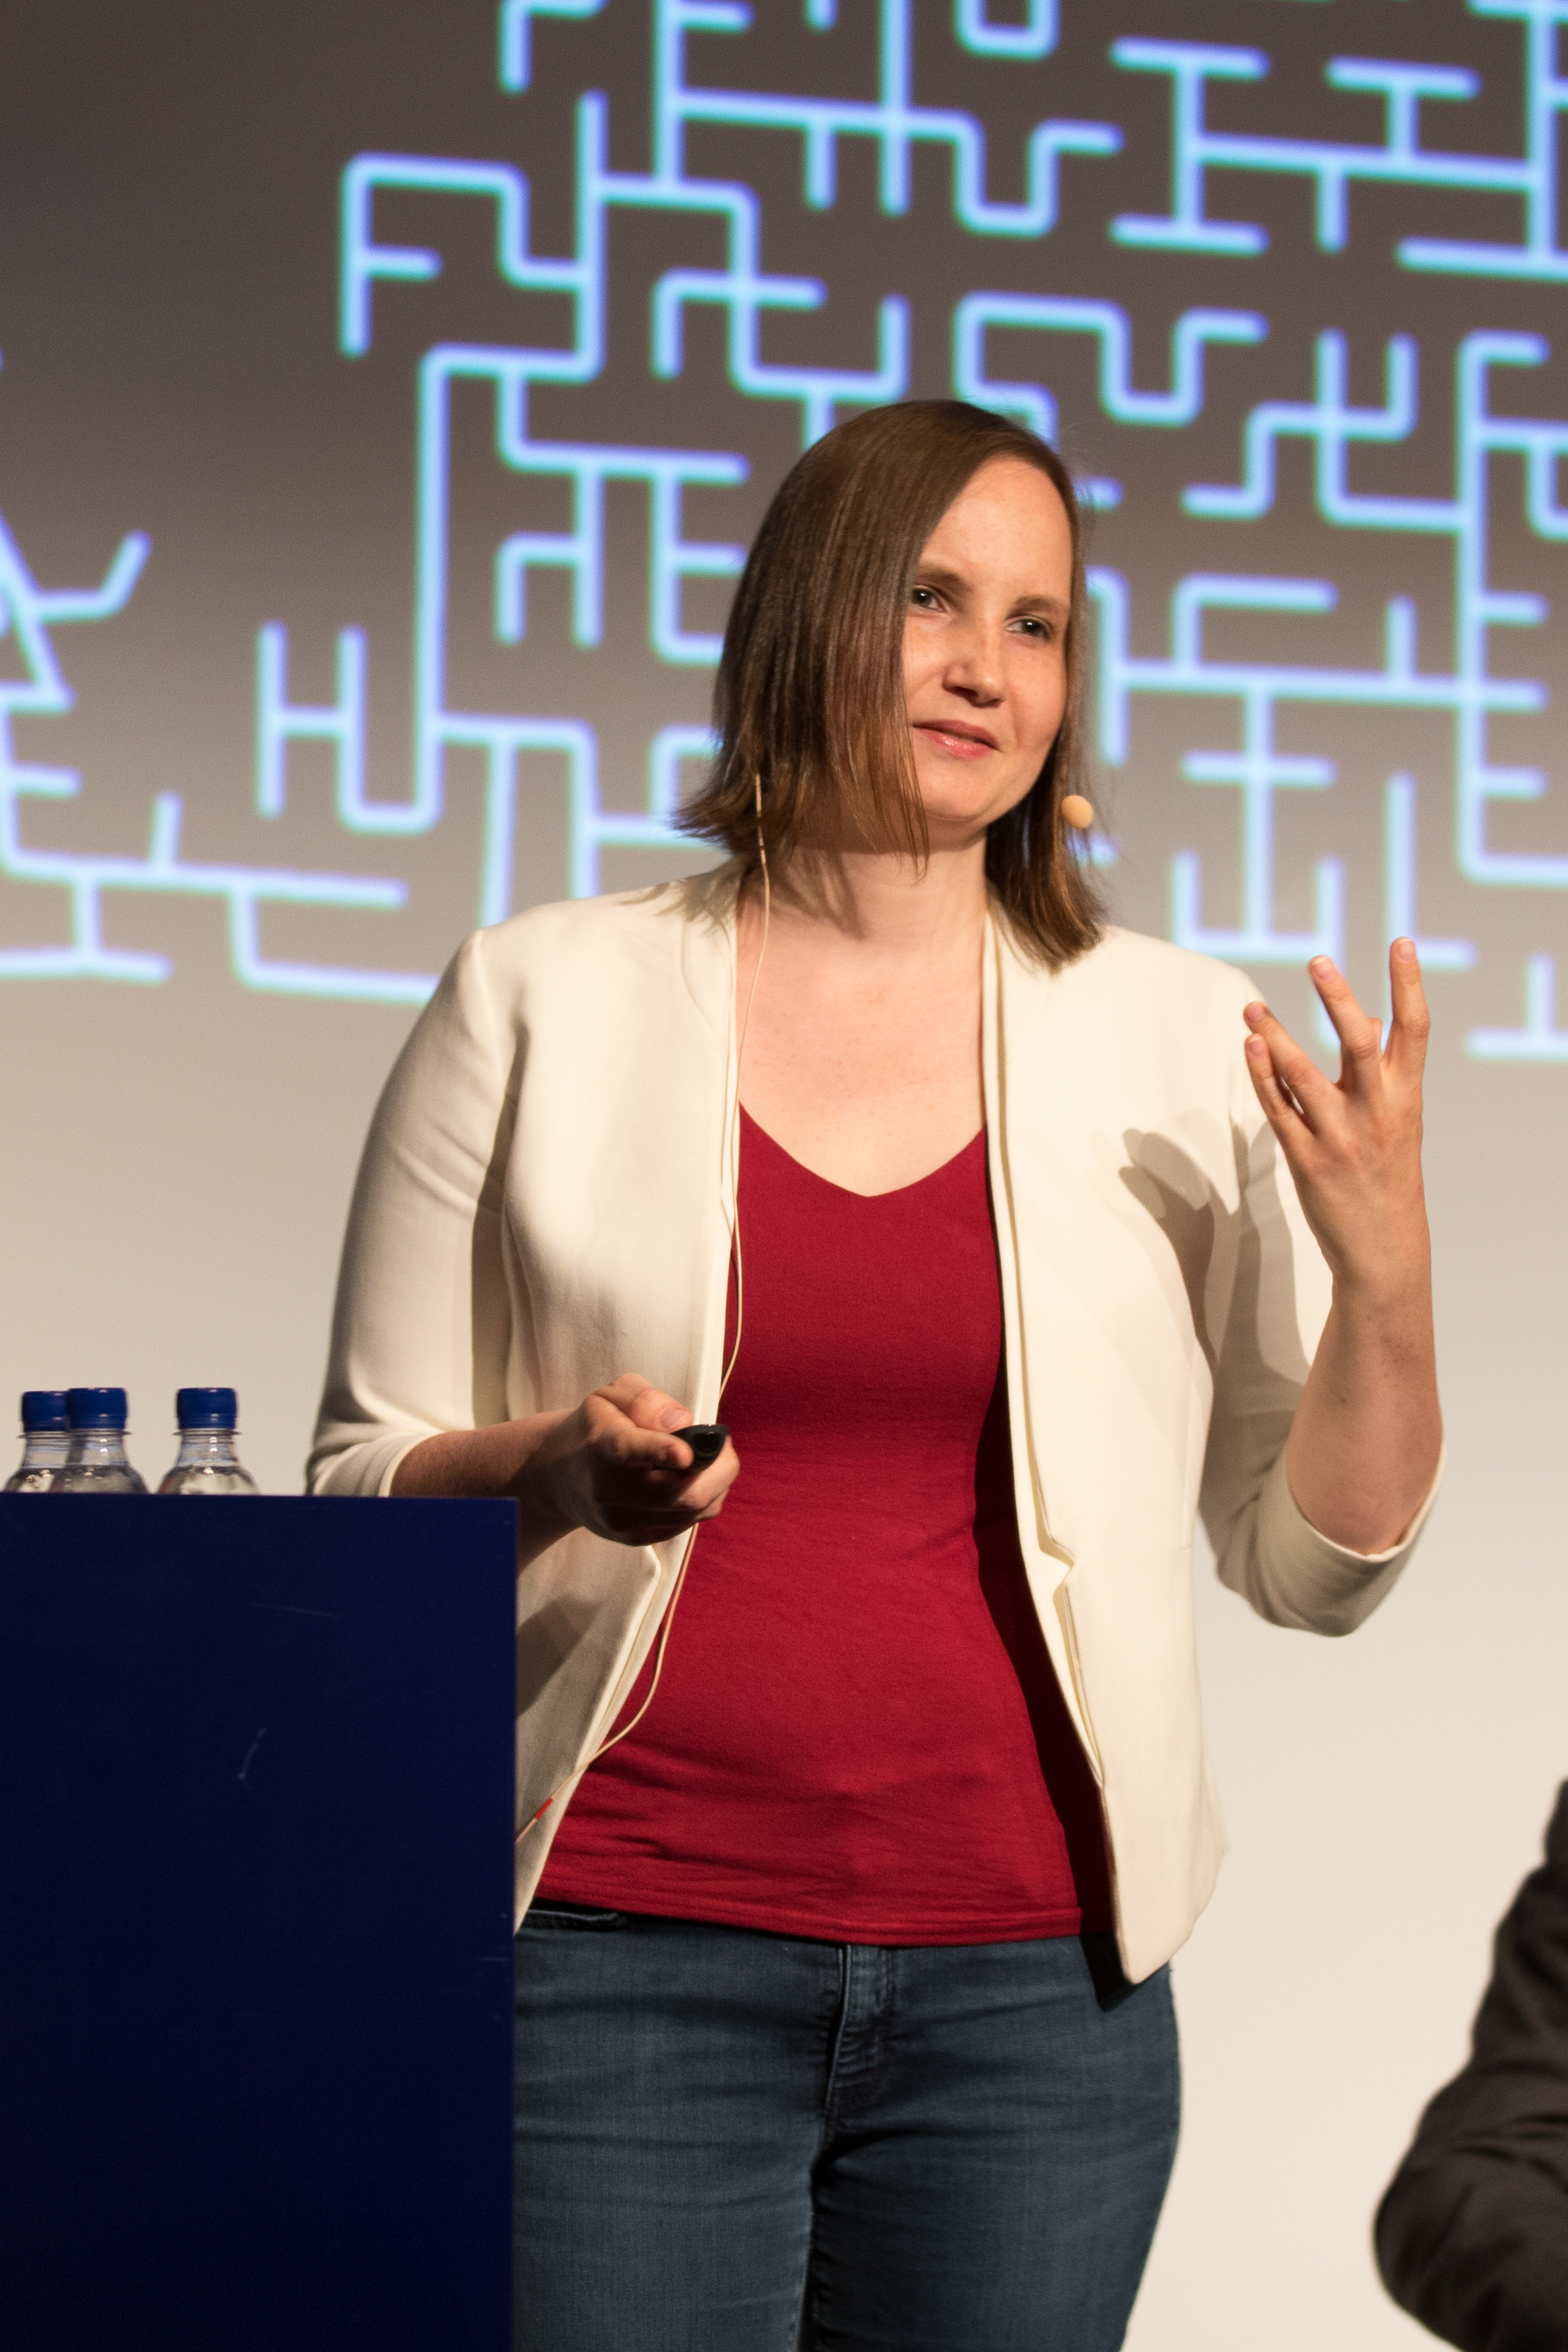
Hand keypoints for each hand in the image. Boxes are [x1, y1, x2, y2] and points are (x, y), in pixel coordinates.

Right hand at [523, 1374, 738, 1548]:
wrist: (561, 1476)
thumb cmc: (597, 1427)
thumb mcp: (612, 1396)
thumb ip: (646, 1401)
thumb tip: (683, 1423)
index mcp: (603, 1445)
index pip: (628, 1451)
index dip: (660, 1451)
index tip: (685, 1453)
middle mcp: (609, 1490)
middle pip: (680, 1493)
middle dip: (719, 1468)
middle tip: (723, 1445)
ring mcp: (622, 1521)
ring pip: (693, 1510)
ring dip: (716, 1483)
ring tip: (709, 1459)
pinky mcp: (636, 1539)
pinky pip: (689, 1521)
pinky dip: (704, 1499)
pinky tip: (691, 1479)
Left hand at [1242, 940, 1430, 1306]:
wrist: (1385, 1251)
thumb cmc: (1389, 1177)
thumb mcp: (1399, 1122)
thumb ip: (1383, 1073)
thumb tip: (1368, 1021)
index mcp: (1407, 1098)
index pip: (1415, 1030)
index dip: (1409, 984)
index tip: (1401, 942)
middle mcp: (1378, 1112)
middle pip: (1360, 1044)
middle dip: (1338, 1000)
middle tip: (1319, 960)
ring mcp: (1342, 1137)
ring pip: (1306, 1076)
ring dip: (1276, 1038)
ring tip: (1251, 1008)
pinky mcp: (1309, 1161)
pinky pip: (1280, 1111)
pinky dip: (1264, 1078)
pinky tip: (1250, 1048)